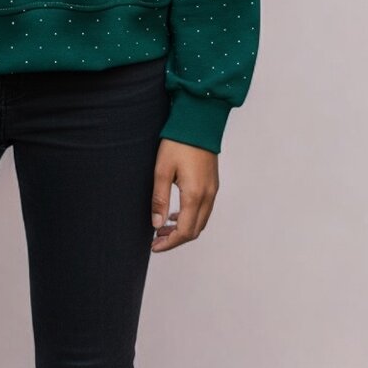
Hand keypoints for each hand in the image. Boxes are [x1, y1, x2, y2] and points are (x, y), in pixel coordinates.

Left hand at [150, 138, 218, 252]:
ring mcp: (213, 190)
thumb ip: (160, 199)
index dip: (169, 243)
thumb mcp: (162, 169)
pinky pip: (204, 209)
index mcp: (195, 195)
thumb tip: (156, 225)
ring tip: (163, 228)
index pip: (185, 232)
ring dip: (183, 229)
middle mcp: (208, 196)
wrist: (198, 121)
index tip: (154, 246)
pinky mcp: (213, 183)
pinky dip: (191, 217)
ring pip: (201, 221)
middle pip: (195, 230)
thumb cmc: (178, 142)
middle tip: (156, 239)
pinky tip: (176, 213)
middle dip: (176, 239)